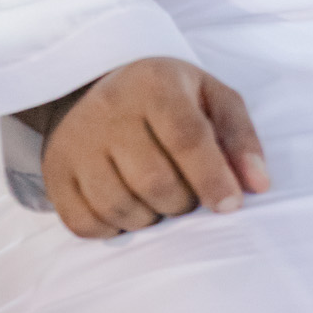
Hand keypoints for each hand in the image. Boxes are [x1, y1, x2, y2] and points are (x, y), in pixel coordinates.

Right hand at [18, 56, 269, 238]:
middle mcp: (109, 109)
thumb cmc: (166, 96)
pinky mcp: (54, 175)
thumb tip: (258, 185)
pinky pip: (88, 224)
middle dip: (183, 201)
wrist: (91, 84)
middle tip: (187, 193)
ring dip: (150, 217)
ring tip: (158, 197)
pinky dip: (115, 228)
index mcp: (155, 84)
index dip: (213, 178)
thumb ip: (239, 136)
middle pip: (156, 182)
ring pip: (122, 208)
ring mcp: (75, 143)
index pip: (187, 138)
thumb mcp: (209, 96)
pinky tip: (127, 205)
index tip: (230, 206)